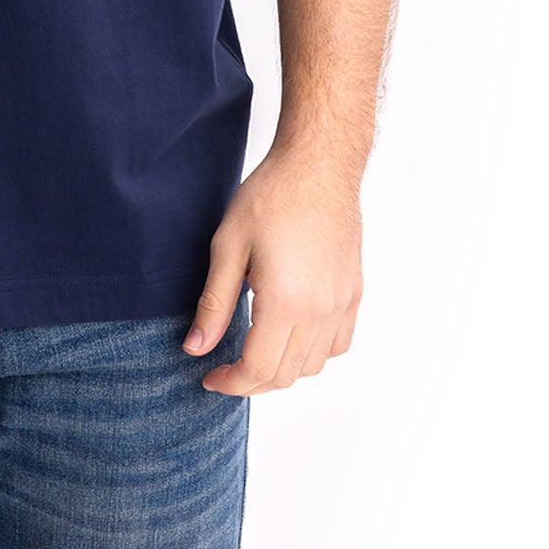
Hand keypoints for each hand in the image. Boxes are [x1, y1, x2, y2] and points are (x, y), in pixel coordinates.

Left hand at [184, 145, 363, 395]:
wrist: (317, 166)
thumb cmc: (270, 198)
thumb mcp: (228, 246)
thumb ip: (213, 304)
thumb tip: (195, 348)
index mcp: (286, 302)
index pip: (258, 369)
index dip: (231, 382)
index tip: (209, 378)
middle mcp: (320, 312)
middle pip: (286, 375)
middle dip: (251, 382)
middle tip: (224, 369)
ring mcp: (341, 304)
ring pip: (313, 365)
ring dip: (282, 369)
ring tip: (255, 351)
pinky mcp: (354, 293)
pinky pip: (337, 344)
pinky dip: (313, 353)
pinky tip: (291, 335)